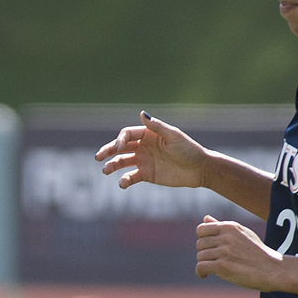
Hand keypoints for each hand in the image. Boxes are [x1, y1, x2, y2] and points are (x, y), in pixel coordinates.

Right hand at [96, 112, 212, 188]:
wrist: (199, 169)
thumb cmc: (189, 150)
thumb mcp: (173, 136)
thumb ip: (156, 126)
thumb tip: (141, 114)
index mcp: (148, 135)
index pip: (127, 135)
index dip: (119, 140)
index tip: (118, 148)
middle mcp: (143, 147)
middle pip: (120, 147)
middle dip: (107, 151)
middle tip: (98, 157)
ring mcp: (143, 161)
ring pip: (121, 162)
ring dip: (111, 165)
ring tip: (105, 171)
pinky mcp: (146, 175)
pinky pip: (130, 177)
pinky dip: (124, 181)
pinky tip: (123, 183)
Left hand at [197, 216, 286, 290]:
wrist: (272, 269)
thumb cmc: (256, 252)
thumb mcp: (242, 234)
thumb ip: (222, 227)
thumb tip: (205, 218)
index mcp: (230, 227)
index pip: (201, 229)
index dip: (202, 239)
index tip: (208, 247)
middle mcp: (227, 237)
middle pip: (199, 244)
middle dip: (204, 253)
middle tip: (214, 259)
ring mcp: (225, 251)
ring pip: (199, 256)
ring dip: (204, 264)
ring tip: (214, 267)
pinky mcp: (223, 266)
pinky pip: (200, 267)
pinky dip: (200, 273)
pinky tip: (205, 275)